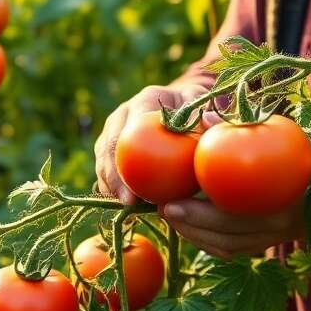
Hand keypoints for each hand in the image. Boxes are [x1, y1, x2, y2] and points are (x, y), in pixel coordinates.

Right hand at [94, 83, 207, 204]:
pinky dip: (115, 187)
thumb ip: (206, 114)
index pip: (129, 131)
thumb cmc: (198, 109)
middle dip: (113, 177)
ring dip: (110, 185)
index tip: (135, 186)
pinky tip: (127, 208)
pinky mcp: (112, 145)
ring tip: (124, 209)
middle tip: (127, 203)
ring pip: (103, 159)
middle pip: (109, 147)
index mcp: (145, 100)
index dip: (126, 159)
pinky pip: (108, 169)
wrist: (185, 105)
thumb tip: (207, 121)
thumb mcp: (206, 109)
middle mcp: (124, 113)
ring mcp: (115, 129)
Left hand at [161, 140, 310, 258]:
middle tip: (160, 208)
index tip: (170, 200)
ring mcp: (271, 240)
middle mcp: (277, 227)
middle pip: (222, 235)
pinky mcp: (266, 246)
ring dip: (192, 234)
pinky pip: (230, 250)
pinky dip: (205, 241)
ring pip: (223, 246)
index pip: (233, 213)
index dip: (198, 210)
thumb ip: (247, 127)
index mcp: (282, 201)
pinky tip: (187, 225)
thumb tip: (204, 118)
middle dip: (187, 224)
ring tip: (168, 215)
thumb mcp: (287, 136)